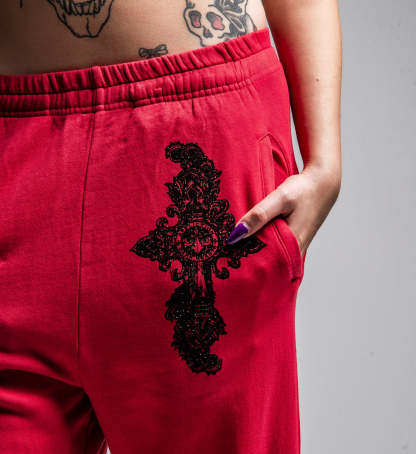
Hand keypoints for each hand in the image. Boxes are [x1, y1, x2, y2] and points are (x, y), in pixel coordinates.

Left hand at [226, 164, 340, 257]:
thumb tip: (236, 234)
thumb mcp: (280, 198)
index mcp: (292, 246)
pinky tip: (250, 239)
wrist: (323, 183)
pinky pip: (276, 248)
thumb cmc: (303, 189)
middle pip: (266, 262)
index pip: (263, 264)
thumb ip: (259, 215)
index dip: (244, 263)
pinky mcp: (294, 241)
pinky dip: (263, 244)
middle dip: (247, 259)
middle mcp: (295, 251)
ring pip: (271, 255)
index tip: (226, 259)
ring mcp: (296, 248)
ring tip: (234, 249)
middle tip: (225, 256)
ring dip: (255, 251)